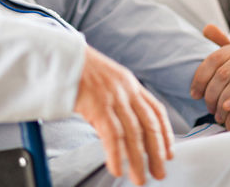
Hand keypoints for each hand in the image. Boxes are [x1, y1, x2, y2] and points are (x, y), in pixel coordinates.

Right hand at [74, 46, 173, 184]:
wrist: (61, 55)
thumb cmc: (78, 69)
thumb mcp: (106, 80)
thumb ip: (117, 101)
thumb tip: (121, 130)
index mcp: (130, 83)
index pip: (156, 111)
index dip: (165, 134)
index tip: (169, 152)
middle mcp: (126, 89)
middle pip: (148, 126)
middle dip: (156, 153)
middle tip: (159, 172)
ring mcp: (113, 97)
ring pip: (133, 134)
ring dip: (138, 161)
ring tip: (139, 179)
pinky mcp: (98, 105)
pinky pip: (112, 136)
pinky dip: (116, 156)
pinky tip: (117, 169)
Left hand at [190, 24, 229, 122]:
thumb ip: (226, 44)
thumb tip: (205, 28)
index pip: (215, 58)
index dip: (201, 77)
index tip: (194, 94)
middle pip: (224, 71)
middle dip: (212, 93)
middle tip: (209, 108)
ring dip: (224, 99)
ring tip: (219, 114)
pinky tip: (229, 107)